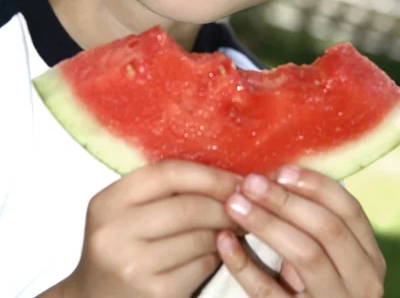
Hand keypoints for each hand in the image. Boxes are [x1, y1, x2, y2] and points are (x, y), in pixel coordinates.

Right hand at [62, 160, 240, 297]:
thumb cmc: (119, 246)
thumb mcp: (124, 210)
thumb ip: (161, 189)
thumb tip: (222, 174)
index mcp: (108, 202)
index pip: (168, 173)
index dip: (209, 174)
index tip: (237, 178)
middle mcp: (116, 232)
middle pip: (189, 207)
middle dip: (225, 204)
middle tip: (246, 203)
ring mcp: (135, 266)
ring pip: (200, 237)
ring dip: (225, 229)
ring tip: (236, 224)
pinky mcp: (156, 293)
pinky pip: (202, 265)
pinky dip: (217, 255)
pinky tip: (218, 250)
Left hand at [216, 166, 385, 296]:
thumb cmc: (311, 283)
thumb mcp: (327, 255)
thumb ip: (312, 221)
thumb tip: (273, 175)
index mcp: (367, 257)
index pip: (349, 210)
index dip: (315, 185)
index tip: (281, 170)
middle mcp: (361, 282)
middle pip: (326, 228)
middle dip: (285, 200)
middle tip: (250, 182)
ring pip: (305, 254)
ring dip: (266, 223)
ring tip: (235, 204)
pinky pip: (268, 292)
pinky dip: (244, 264)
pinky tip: (224, 241)